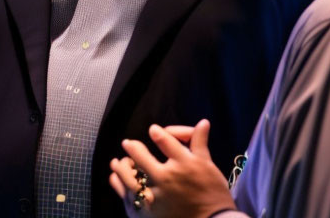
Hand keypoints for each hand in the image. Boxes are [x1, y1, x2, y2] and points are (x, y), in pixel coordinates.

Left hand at [109, 119, 236, 217]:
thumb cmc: (213, 193)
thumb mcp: (208, 166)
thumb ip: (199, 143)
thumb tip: (203, 121)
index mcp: (183, 164)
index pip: (164, 140)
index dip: (156, 133)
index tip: (152, 130)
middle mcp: (167, 179)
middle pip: (141, 158)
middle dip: (133, 148)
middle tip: (127, 143)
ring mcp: (156, 197)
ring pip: (130, 178)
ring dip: (121, 167)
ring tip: (117, 162)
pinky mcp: (147, 213)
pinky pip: (127, 197)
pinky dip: (119, 185)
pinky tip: (116, 178)